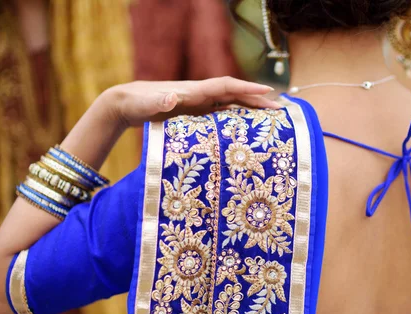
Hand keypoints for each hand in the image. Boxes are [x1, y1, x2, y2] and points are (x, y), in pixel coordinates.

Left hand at [101, 77, 281, 127]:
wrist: (128, 103)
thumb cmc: (138, 103)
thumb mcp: (148, 104)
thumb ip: (160, 101)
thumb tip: (172, 98)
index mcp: (195, 91)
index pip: (227, 86)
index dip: (248, 88)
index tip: (269, 92)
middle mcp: (201, 95)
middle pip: (235, 95)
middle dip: (258, 100)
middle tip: (281, 109)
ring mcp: (200, 104)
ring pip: (231, 105)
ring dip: (251, 109)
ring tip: (271, 119)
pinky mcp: (196, 114)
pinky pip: (222, 115)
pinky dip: (237, 119)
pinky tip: (246, 130)